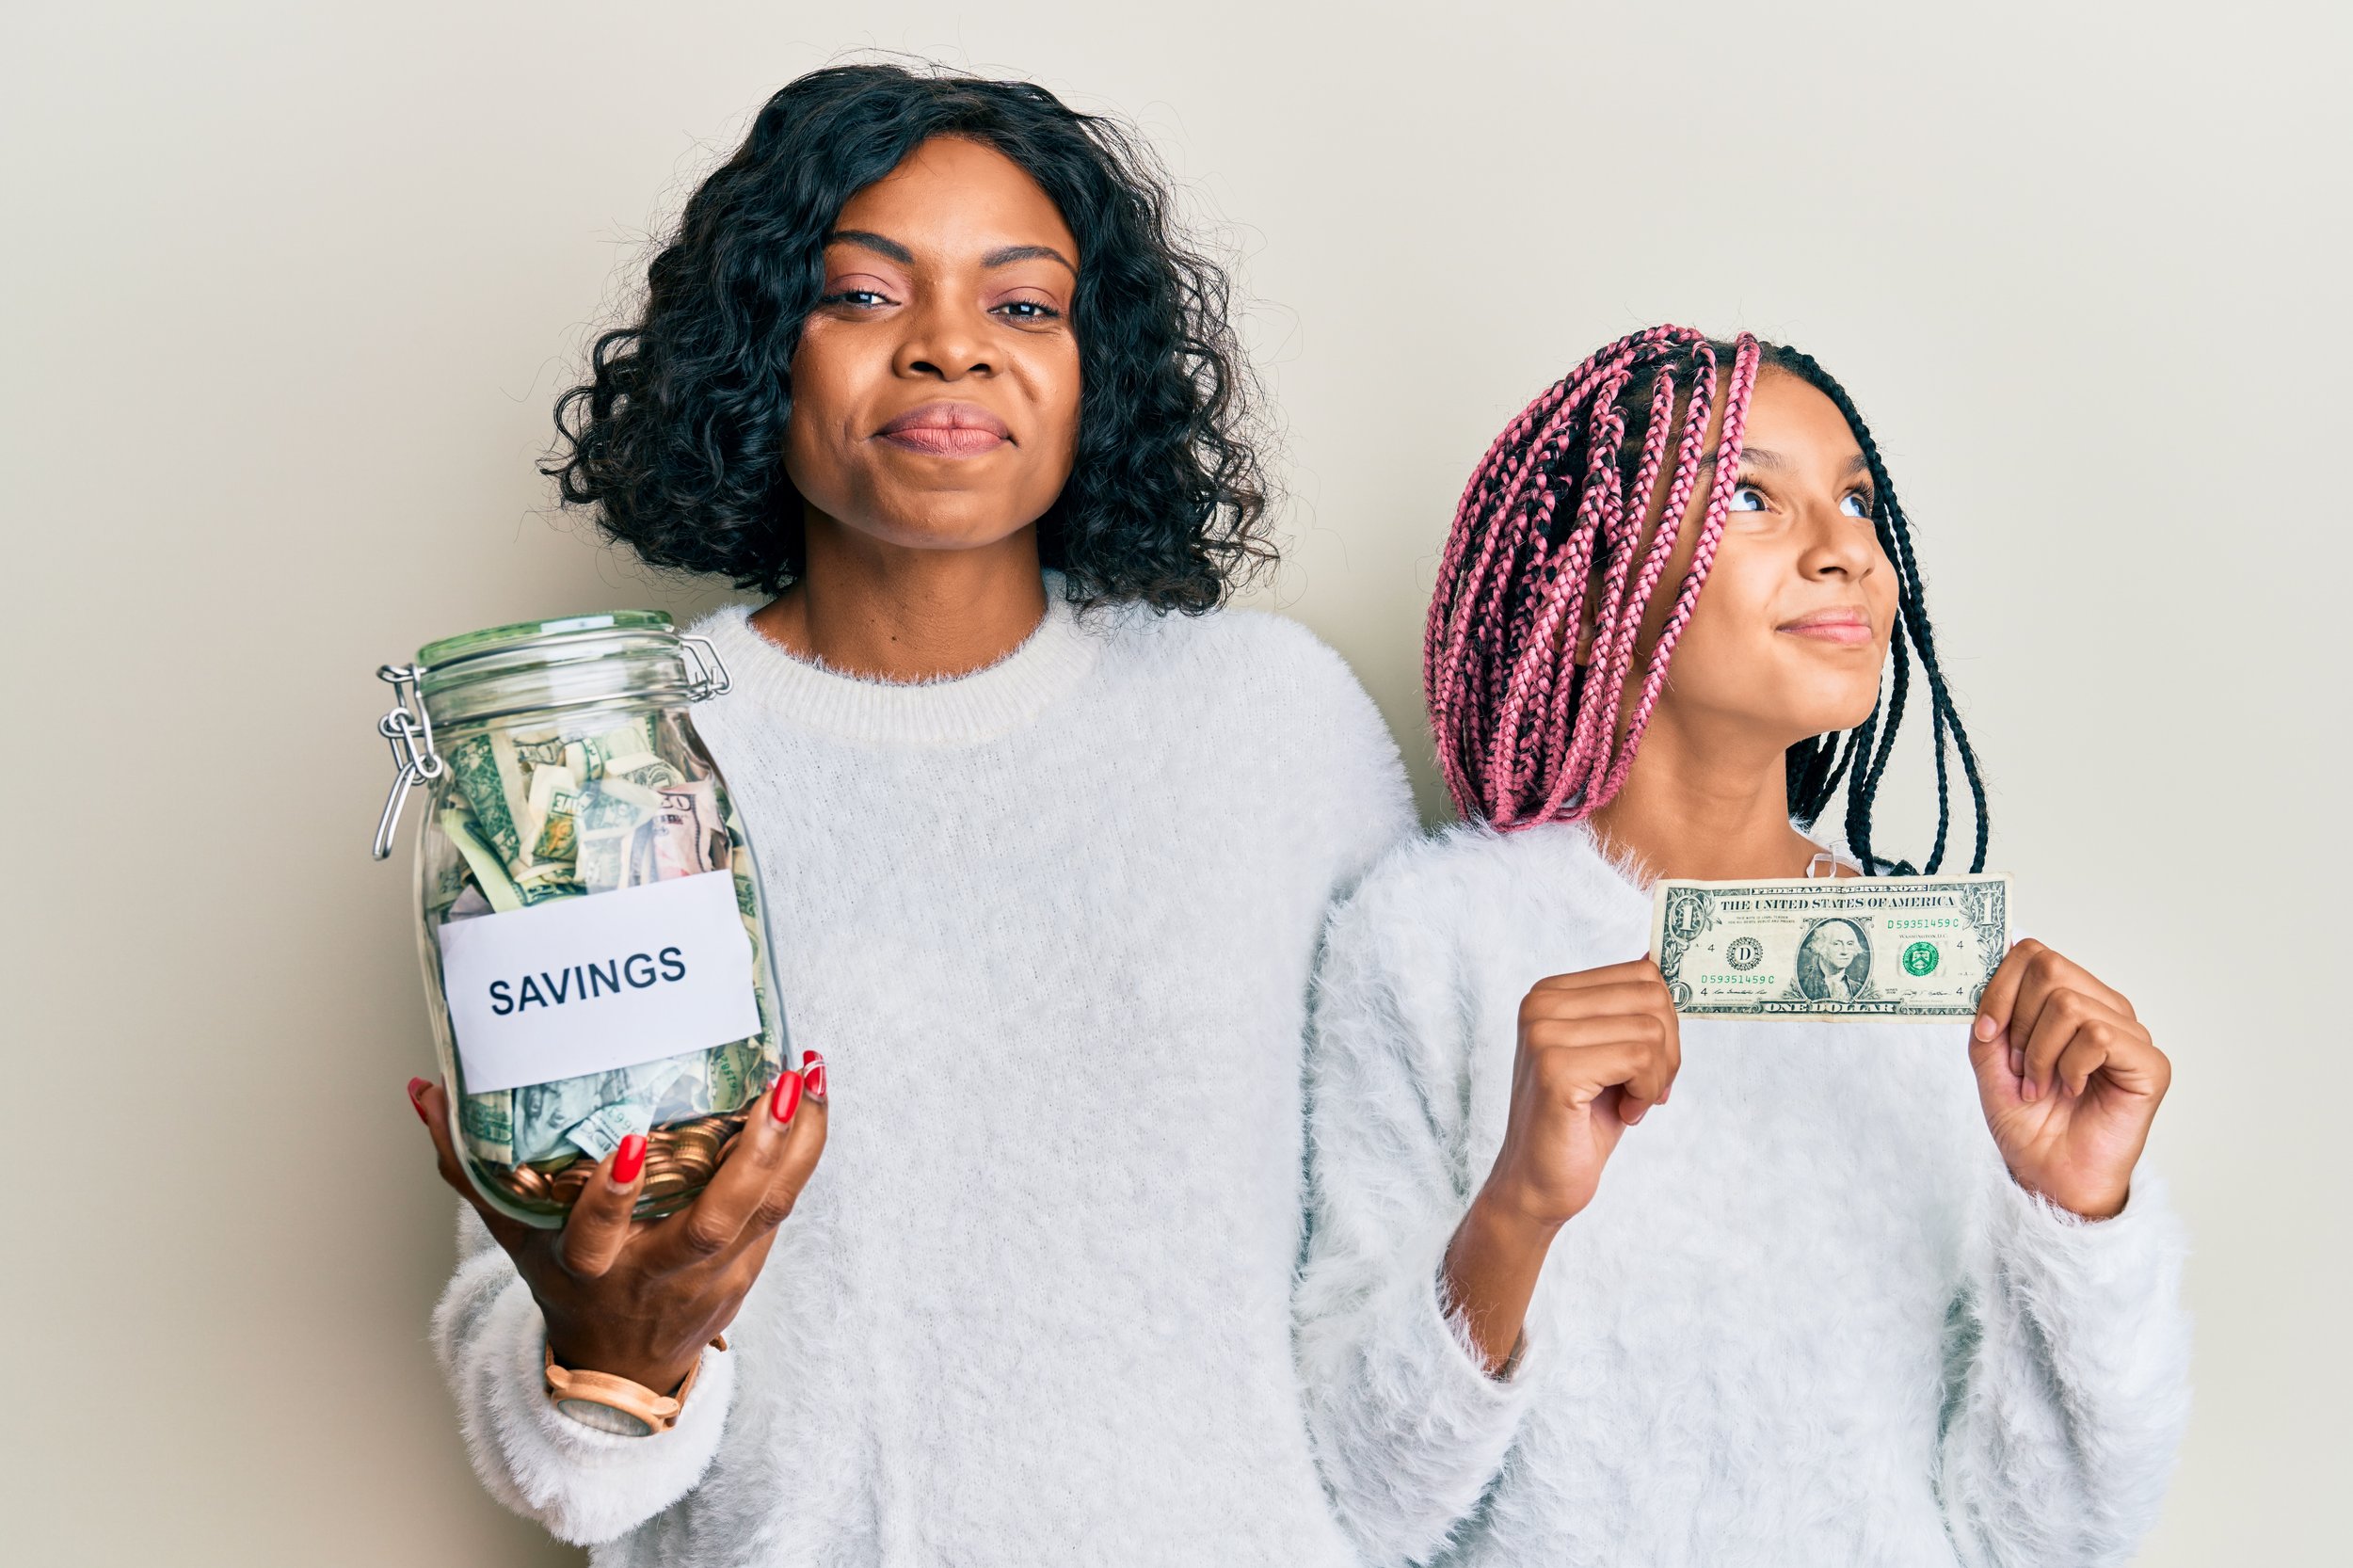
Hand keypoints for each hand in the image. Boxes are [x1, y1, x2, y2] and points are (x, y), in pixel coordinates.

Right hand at [409, 1057, 828, 1392]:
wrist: (620, 1372)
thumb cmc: (566, 1284)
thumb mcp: (511, 1232)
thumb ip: (469, 1163)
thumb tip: (425, 1089)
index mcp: (593, 1267)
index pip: (599, 1237)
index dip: (614, 1197)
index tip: (632, 1144)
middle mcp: (659, 1273)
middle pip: (715, 1221)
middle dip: (752, 1155)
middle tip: (777, 1085)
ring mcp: (713, 1273)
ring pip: (767, 1210)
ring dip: (796, 1141)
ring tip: (807, 1072)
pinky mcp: (750, 1265)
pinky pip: (785, 1205)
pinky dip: (804, 1152)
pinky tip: (814, 1096)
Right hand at [1444, 958, 1679, 1370]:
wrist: (1539, 1182)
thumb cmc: (1580, 1120)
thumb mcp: (1609, 1052)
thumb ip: (1627, 1007)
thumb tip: (1657, 957)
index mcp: (1549, 992)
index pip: (1643, 973)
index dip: (1665, 1022)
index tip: (1648, 1064)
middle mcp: (1540, 1004)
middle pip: (1652, 996)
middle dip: (1668, 1050)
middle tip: (1647, 1090)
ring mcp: (1544, 1035)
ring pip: (1651, 1031)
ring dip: (1656, 1078)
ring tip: (1630, 1104)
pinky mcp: (1556, 1070)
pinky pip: (1639, 1060)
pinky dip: (1646, 1093)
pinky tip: (1623, 1114)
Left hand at [1970, 941, 2168, 1219]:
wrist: (2050, 1176)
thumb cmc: (2029, 1123)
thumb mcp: (1990, 1063)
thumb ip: (1990, 1016)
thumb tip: (1989, 972)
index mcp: (2068, 1001)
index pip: (2033, 952)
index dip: (1999, 985)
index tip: (1985, 1029)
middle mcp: (2103, 1009)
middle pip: (2049, 967)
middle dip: (2017, 1019)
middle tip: (2018, 1065)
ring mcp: (2129, 1035)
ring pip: (2069, 1004)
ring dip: (2040, 1052)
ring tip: (2041, 1086)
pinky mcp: (2149, 1064)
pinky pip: (2098, 1035)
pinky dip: (2069, 1065)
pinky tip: (2071, 1091)